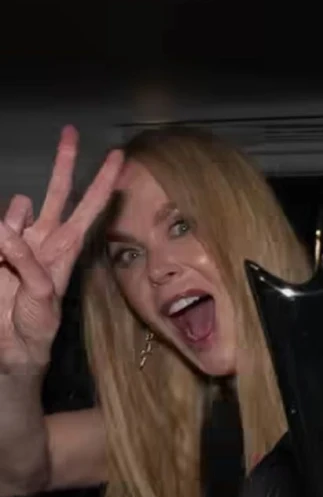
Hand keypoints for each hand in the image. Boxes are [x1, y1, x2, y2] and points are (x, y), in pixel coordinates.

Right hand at [0, 125, 122, 374]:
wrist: (10, 346)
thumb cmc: (35, 327)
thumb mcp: (40, 296)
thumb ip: (25, 261)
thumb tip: (5, 228)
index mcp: (65, 251)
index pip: (88, 210)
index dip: (102, 184)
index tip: (119, 159)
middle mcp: (46, 241)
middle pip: (58, 194)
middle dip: (64, 164)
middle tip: (70, 132)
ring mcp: (19, 243)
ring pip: (19, 208)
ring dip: (16, 215)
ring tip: (12, 241)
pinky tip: (2, 241)